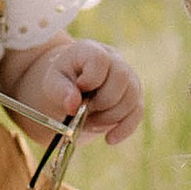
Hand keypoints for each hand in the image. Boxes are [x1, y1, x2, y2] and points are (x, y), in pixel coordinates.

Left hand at [10, 37, 143, 143]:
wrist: (74, 87)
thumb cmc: (63, 81)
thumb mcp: (53, 82)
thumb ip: (61, 91)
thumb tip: (73, 105)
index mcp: (91, 50)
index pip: (101, 59)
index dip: (91, 78)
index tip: (79, 90)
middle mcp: (115, 60)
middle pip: (121, 78)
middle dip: (101, 102)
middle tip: (84, 111)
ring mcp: (129, 78)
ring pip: (131, 98)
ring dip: (108, 117)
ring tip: (89, 121)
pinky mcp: (135, 97)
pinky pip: (137, 113)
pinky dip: (124, 128)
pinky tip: (110, 139)